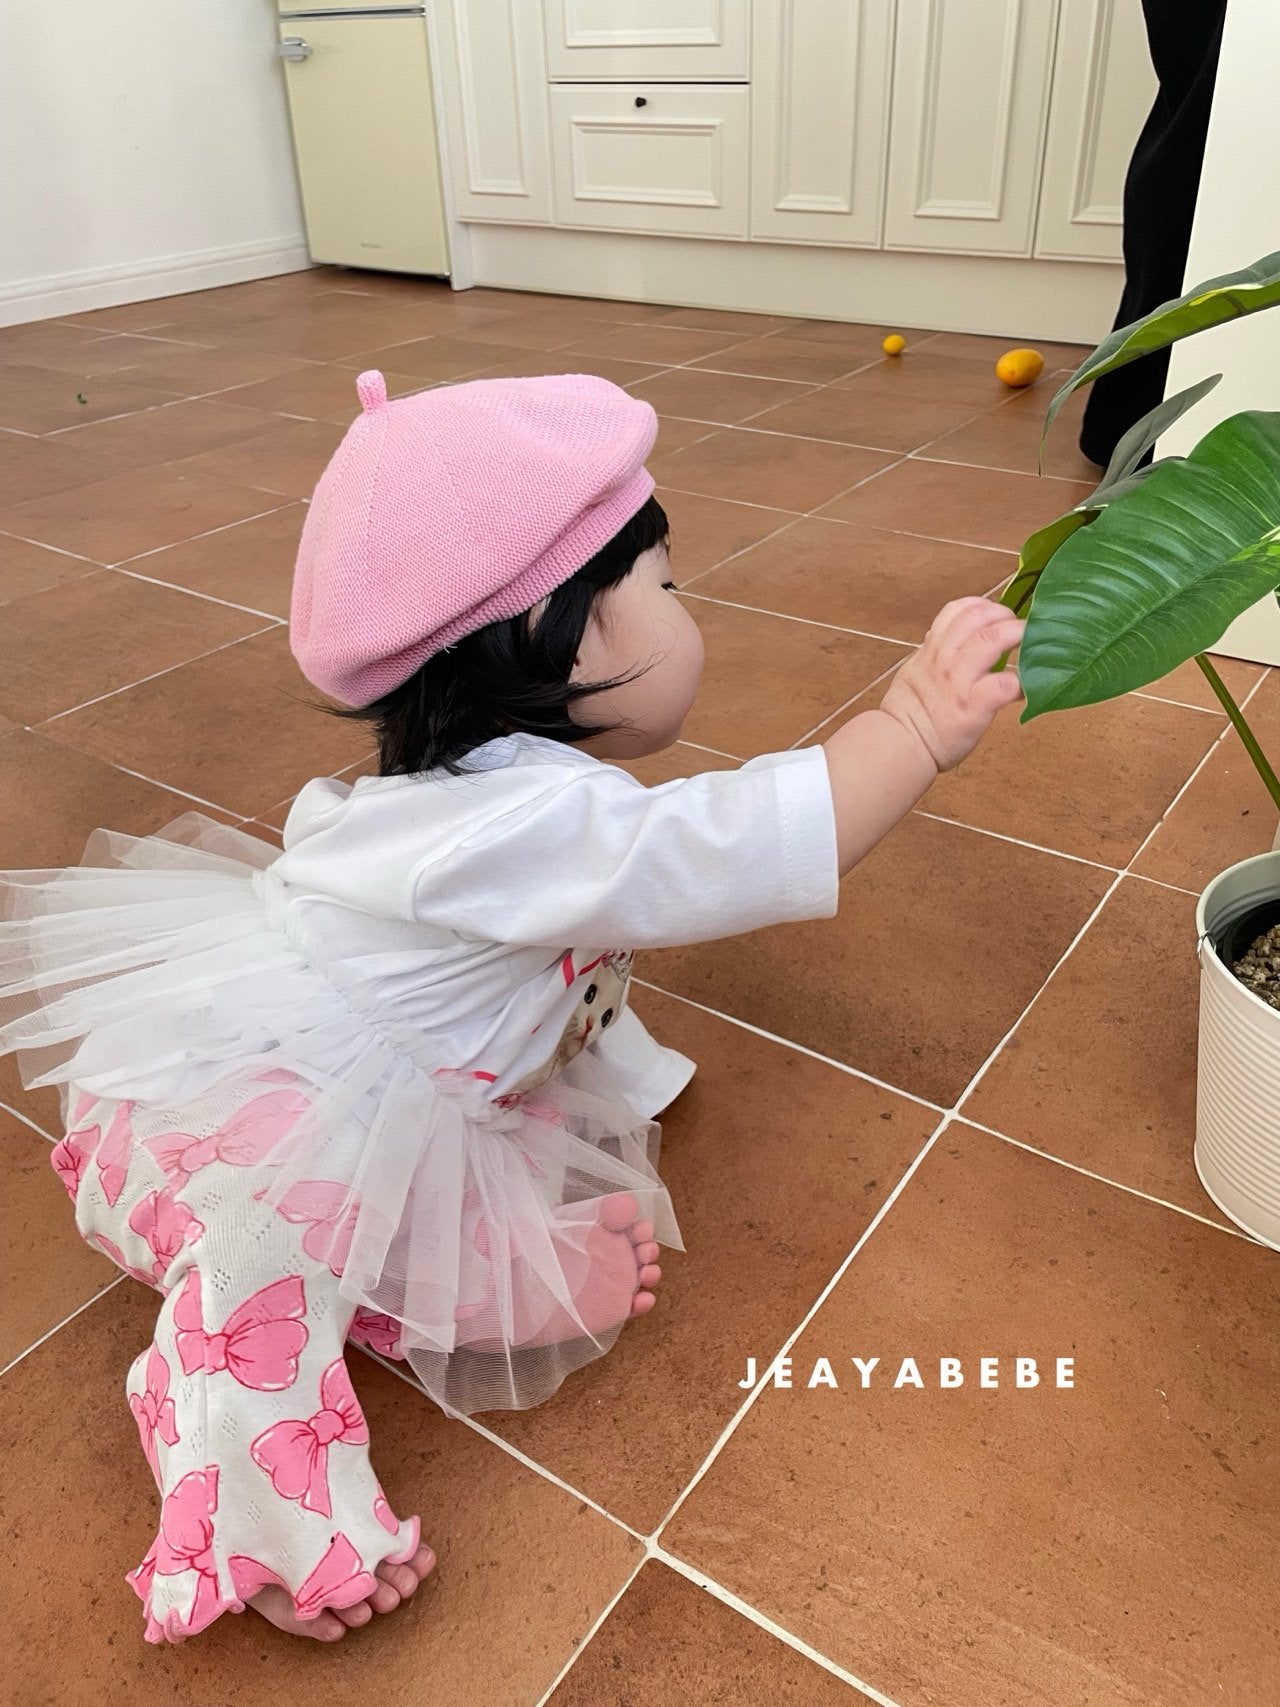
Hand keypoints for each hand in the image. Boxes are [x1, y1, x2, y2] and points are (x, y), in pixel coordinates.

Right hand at [880, 597, 1024, 772]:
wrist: (901, 745)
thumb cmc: (908, 714)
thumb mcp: (914, 671)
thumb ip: (931, 652)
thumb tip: (940, 636)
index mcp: (932, 650)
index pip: (956, 610)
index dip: (981, 605)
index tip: (994, 614)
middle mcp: (945, 660)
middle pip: (978, 617)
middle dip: (1004, 615)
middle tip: (1018, 628)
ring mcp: (959, 681)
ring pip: (992, 639)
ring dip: (1017, 635)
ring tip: (1030, 644)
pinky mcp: (973, 706)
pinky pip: (1005, 684)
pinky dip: (1022, 683)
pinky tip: (1026, 688)